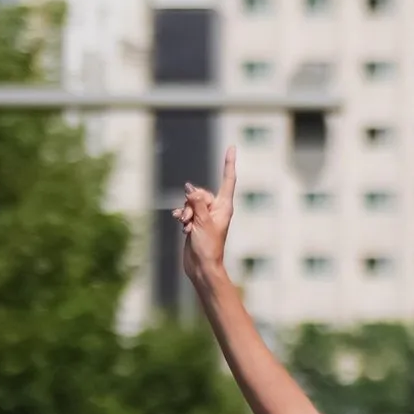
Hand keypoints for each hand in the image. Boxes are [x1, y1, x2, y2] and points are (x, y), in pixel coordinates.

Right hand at [176, 146, 237, 284]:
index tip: (232, 147)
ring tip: (188, 227)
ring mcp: (206, 215)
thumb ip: (197, 203)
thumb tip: (191, 189)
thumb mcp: (202, 222)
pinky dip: (182, 216)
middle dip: (191, 203)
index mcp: (224, 207)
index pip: (228, 180)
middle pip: (200, 192)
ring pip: (190, 202)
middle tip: (192, 221)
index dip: (228, 163)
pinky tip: (182, 226)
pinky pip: (185, 210)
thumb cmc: (208, 247)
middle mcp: (216, 209)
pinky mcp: (196, 222)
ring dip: (186, 212)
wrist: (201, 266)